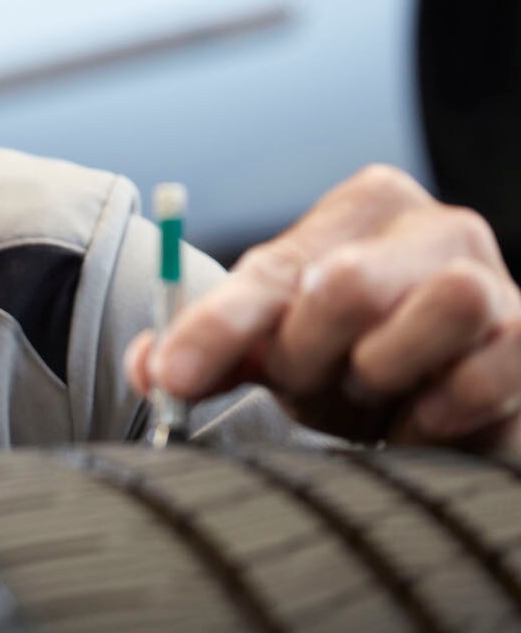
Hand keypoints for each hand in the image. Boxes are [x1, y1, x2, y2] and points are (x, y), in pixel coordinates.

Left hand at [125, 165, 520, 455]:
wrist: (451, 412)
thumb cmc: (356, 368)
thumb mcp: (277, 354)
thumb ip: (212, 353)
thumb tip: (145, 366)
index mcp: (359, 210)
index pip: (270, 269)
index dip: (214, 329)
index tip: (171, 378)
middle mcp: (433, 227)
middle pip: (348, 282)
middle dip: (307, 353)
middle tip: (303, 382)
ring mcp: (495, 278)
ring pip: (447, 303)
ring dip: (385, 370)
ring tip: (370, 392)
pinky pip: (487, 372)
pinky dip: (437, 411)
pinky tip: (416, 422)